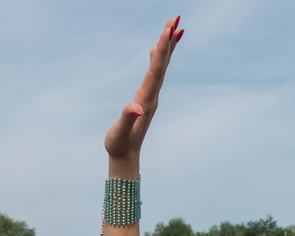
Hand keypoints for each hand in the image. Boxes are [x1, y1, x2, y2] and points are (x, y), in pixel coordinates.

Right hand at [104, 16, 183, 171]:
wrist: (126, 157)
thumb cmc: (119, 145)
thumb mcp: (120, 133)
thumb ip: (127, 118)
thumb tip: (136, 108)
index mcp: (146, 100)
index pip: (156, 70)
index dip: (162, 48)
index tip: (168, 29)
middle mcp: (152, 96)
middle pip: (162, 65)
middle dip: (168, 41)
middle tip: (175, 19)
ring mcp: (150, 97)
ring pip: (161, 68)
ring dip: (167, 47)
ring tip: (174, 27)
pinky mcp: (146, 99)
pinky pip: (155, 74)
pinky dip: (158, 59)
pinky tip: (157, 49)